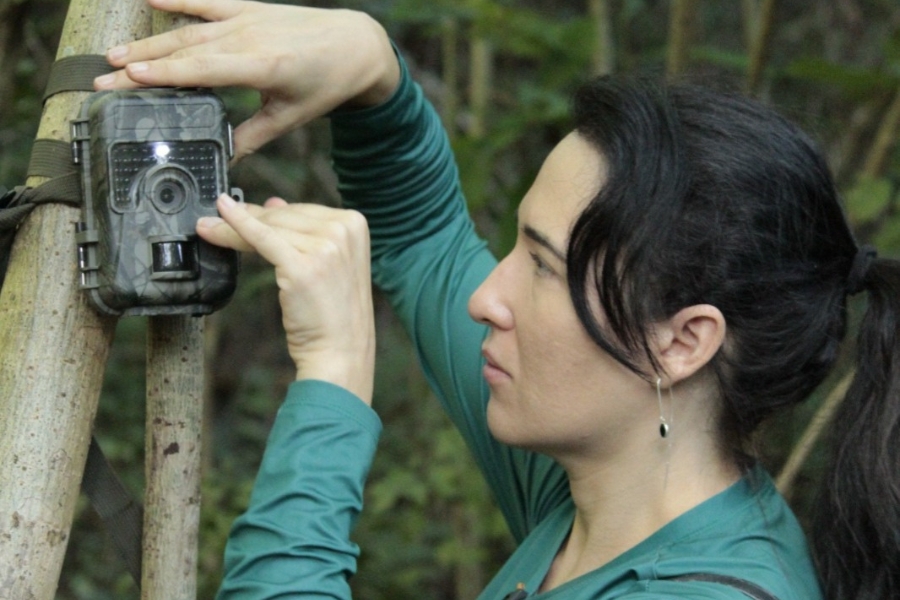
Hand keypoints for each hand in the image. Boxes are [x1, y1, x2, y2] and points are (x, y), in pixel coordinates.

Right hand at [95, 0, 399, 159]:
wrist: (355, 45)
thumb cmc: (327, 83)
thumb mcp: (291, 117)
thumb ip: (253, 137)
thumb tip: (224, 160)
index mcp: (261, 66)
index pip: (200, 71)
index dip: (163, 75)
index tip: (129, 79)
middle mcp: (249, 37)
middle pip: (185, 51)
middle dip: (143, 65)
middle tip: (104, 78)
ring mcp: (247, 18)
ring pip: (189, 30)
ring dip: (151, 41)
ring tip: (117, 54)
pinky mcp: (249, 7)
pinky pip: (207, 1)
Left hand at [198, 195, 374, 404]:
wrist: (341, 351)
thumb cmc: (334, 313)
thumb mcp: (327, 263)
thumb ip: (305, 231)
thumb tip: (274, 202)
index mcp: (354, 224)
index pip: (301, 210)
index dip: (268, 212)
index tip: (239, 210)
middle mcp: (343, 231)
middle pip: (284, 216)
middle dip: (248, 217)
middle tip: (216, 217)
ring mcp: (325, 247)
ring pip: (269, 228)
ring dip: (234, 226)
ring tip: (209, 227)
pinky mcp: (302, 266)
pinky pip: (261, 239)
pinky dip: (236, 226)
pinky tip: (220, 215)